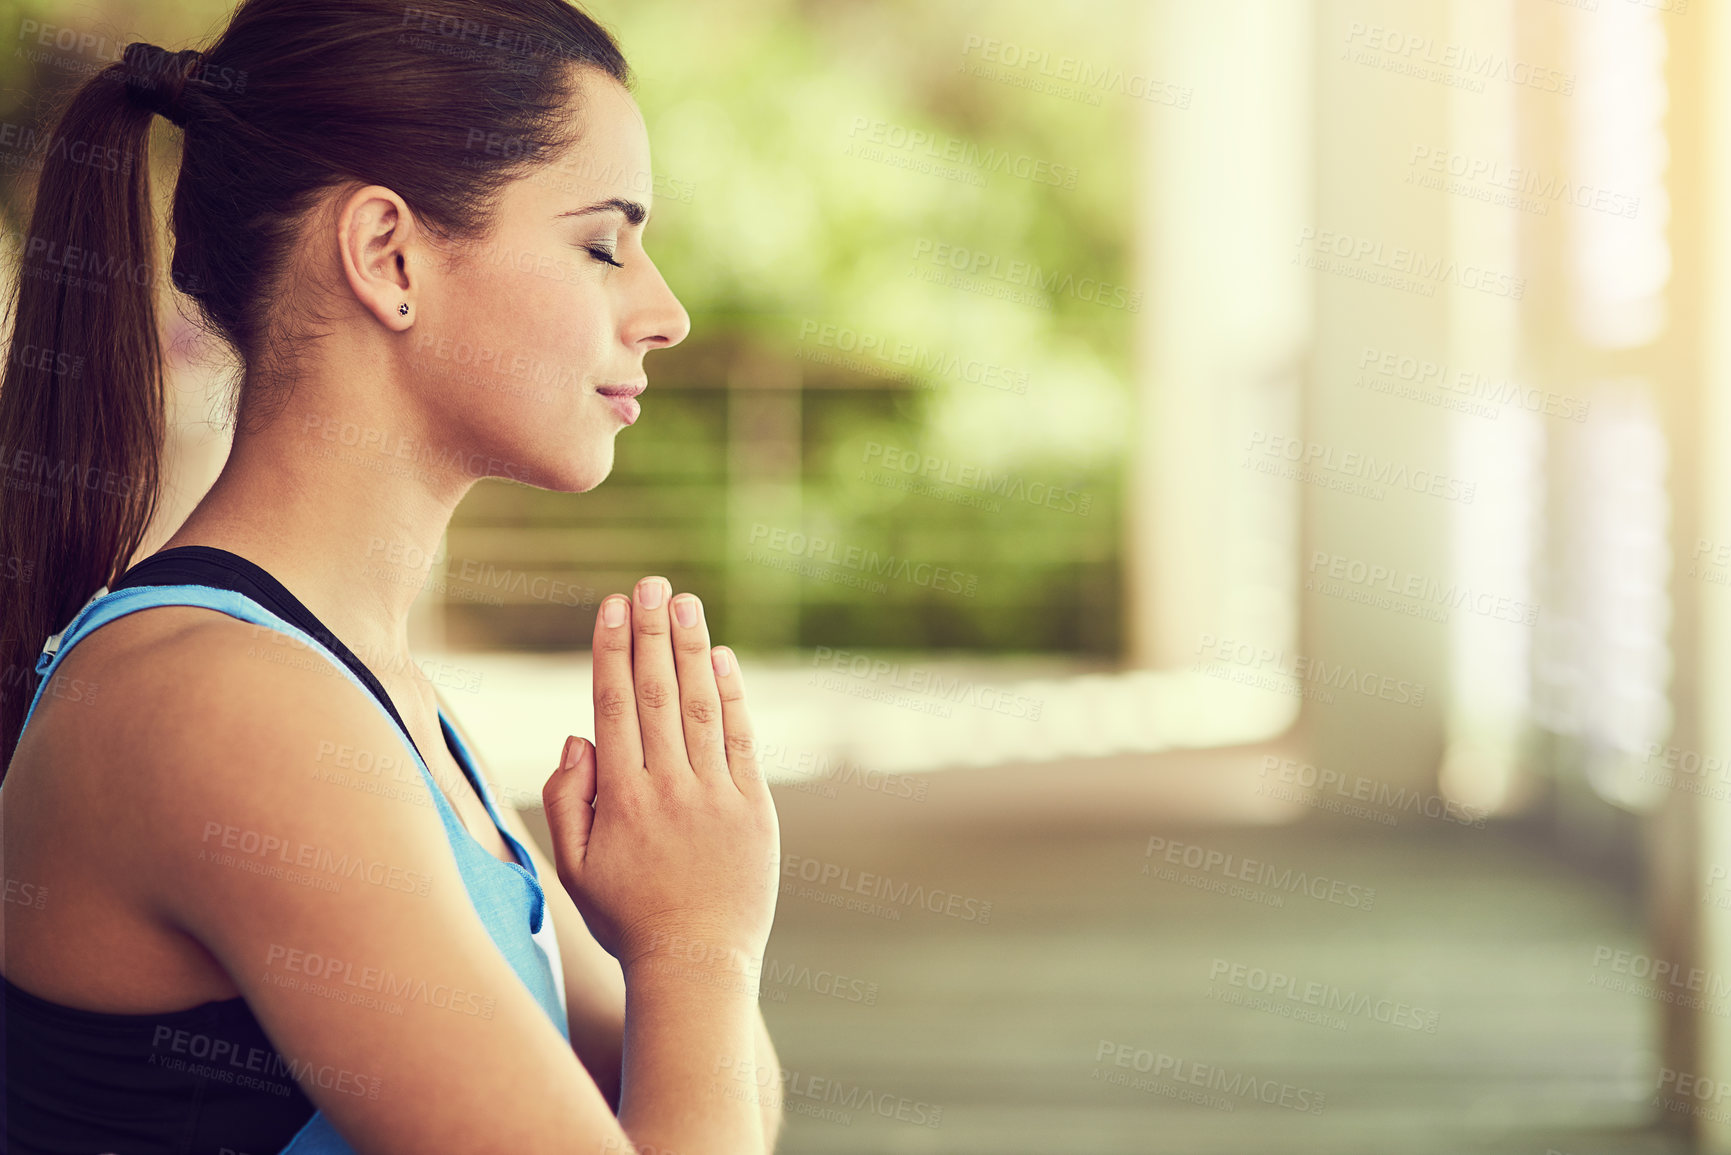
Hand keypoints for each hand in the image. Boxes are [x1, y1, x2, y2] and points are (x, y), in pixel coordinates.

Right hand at [542, 576, 779, 974]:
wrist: (697, 963)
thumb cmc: (627, 917)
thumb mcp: (574, 867)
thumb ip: (568, 800)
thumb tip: (578, 736)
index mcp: (621, 798)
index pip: (613, 706)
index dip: (612, 649)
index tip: (614, 605)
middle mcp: (669, 788)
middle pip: (656, 693)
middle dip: (653, 632)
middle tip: (651, 583)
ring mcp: (715, 796)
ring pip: (700, 707)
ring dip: (691, 649)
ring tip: (685, 601)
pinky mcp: (754, 807)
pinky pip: (742, 739)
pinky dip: (732, 695)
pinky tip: (721, 657)